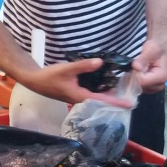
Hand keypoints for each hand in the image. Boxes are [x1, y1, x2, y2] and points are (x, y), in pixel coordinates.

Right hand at [17, 59, 135, 107]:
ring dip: (109, 95)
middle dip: (116, 99)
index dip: (117, 102)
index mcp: (80, 97)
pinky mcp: (76, 93)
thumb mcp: (67, 69)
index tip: (130, 103)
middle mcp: (81, 100)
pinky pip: (92, 94)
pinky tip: (106, 83)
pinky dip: (101, 90)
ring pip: (97, 98)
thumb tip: (101, 62)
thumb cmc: (49, 77)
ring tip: (123, 89)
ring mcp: (78, 97)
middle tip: (131, 94)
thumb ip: (83, 65)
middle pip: (102, 102)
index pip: (102, 101)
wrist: (35, 80)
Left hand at [131, 39, 166, 93]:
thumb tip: (136, 67)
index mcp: (161, 77)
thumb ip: (143, 59)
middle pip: (140, 87)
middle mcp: (159, 85)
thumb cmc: (156, 47)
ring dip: (132, 79)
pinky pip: (138, 88)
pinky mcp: (149, 87)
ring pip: (137, 88)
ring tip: (135, 68)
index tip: (132, 66)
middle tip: (133, 66)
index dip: (134, 74)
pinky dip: (134, 81)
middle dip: (133, 77)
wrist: (161, 47)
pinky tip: (135, 72)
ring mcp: (154, 88)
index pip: (142, 82)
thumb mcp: (151, 49)